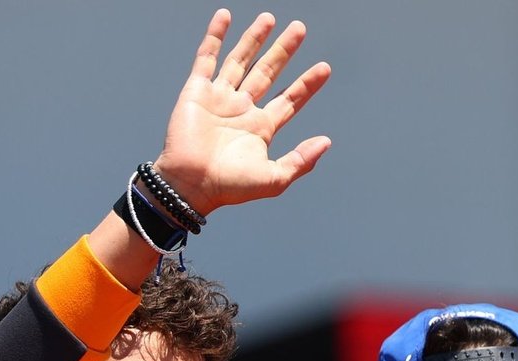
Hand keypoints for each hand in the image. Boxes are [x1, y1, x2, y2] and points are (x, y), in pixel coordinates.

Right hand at [155, 9, 331, 213]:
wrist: (191, 184)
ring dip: (255, 39)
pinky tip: (225, 16)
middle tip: (300, 29)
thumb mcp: (274, 178)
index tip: (325, 68)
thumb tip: (327, 141)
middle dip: (284, 51)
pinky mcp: (197, 91)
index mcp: (261, 128)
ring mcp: (220, 97)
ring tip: (270, 18)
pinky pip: (207, 57)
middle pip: (268, 72)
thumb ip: (301, 161)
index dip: (307, 84)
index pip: (289, 99)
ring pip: (240, 60)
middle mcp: (242, 109)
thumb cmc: (230, 187)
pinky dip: (215, 36)